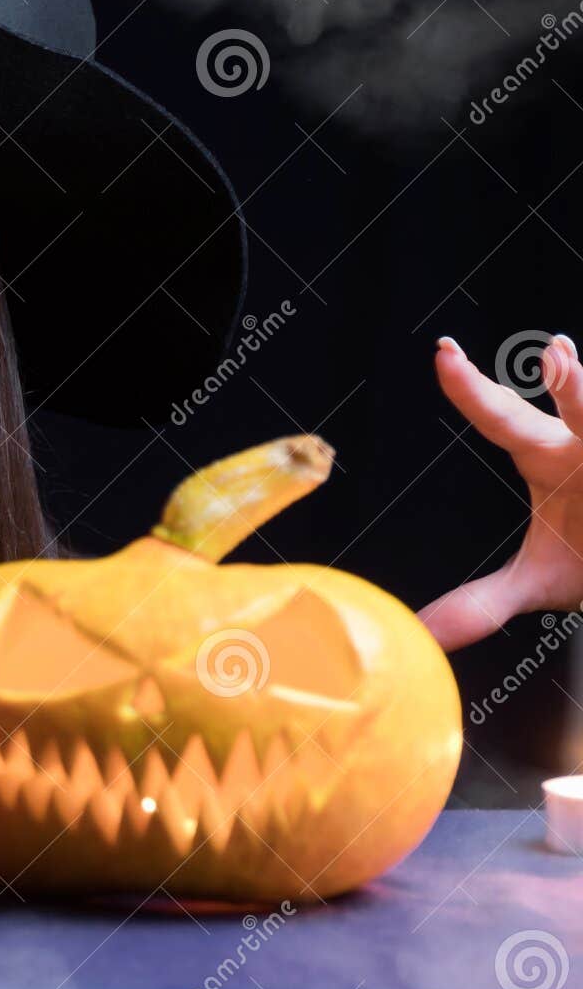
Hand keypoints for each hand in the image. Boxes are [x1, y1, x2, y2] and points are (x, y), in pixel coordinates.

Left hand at [419, 331, 582, 650]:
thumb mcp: (538, 583)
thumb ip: (480, 604)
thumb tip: (422, 635)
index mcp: (548, 457)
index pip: (500, 418)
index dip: (470, 388)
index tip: (442, 353)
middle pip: (582, 408)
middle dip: (576, 386)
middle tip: (558, 355)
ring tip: (581, 372)